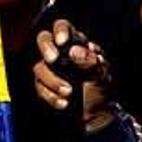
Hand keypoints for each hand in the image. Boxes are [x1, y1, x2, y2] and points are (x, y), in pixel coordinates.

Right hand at [33, 19, 114, 133]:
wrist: (96, 115)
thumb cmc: (100, 89)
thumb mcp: (101, 74)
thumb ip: (90, 60)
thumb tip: (73, 51)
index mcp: (76, 44)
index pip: (63, 27)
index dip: (60, 30)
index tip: (62, 42)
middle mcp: (60, 53)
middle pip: (43, 39)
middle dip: (46, 47)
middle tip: (53, 59)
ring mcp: (50, 70)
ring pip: (39, 67)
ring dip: (53, 80)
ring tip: (69, 92)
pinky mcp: (44, 86)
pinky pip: (39, 87)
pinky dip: (51, 96)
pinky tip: (64, 103)